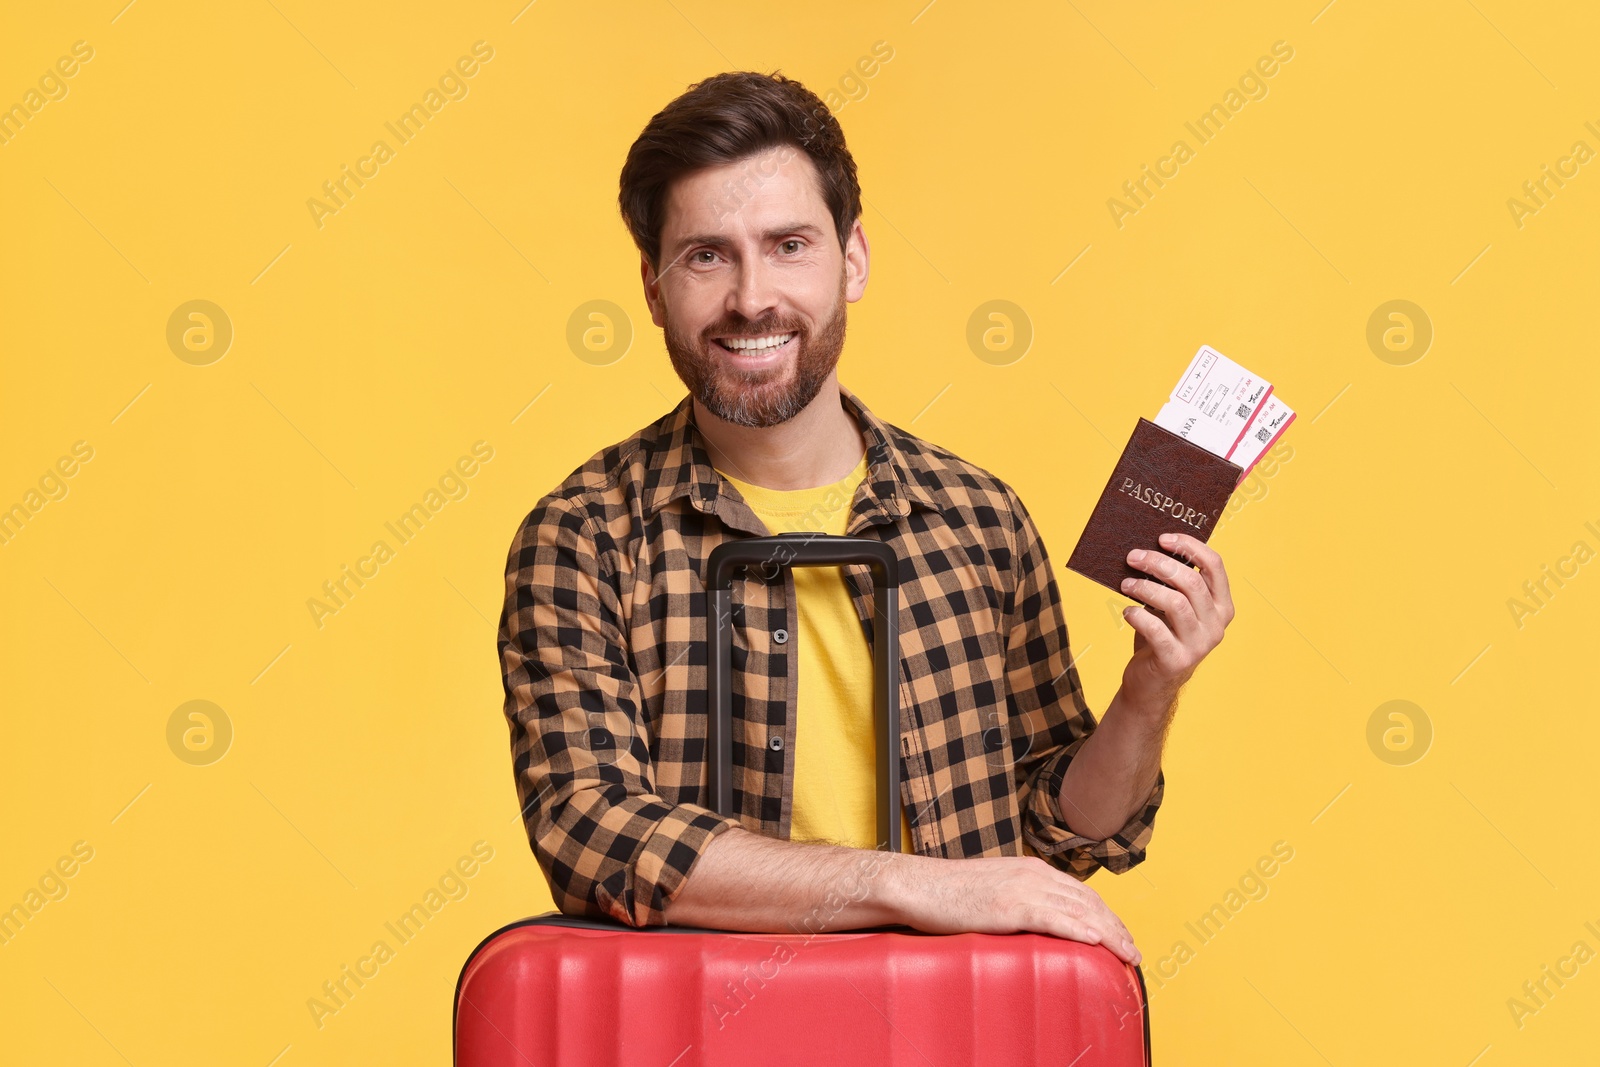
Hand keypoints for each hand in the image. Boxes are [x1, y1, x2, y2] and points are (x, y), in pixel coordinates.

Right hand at [889, 854, 1140, 963]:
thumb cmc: (951, 893)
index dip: (1108, 916)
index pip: (1082, 894)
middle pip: (1089, 902)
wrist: (919, 886)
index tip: (1122, 936)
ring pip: (1079, 910)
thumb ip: (1021, 898)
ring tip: (1127, 953)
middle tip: (1134, 952)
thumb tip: (1040, 921)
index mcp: (1032, 869)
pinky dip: (1079, 929)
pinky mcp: (1009, 906)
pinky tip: (1096, 941)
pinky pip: (1053, 918)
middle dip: (1116, 928)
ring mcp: (1022, 889)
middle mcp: (1033, 875)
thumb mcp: (996, 889)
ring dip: (1109, 933)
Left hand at [1118, 532, 1234, 708]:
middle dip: (1159, 564)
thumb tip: (1148, 548)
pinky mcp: (1176, 660)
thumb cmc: (1162, 635)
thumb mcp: (1174, 608)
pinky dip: (1137, 616)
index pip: (1215, 566)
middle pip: (1191, 582)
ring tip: (1126, 584)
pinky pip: (1156, 629)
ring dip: (1145, 588)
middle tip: (1133, 557)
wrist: (1152, 682)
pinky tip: (1127, 612)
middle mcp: (1216, 625)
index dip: (1190, 546)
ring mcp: (1199, 645)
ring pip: (1175, 603)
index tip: (1163, 538)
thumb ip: (1174, 584)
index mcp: (1222, 606)